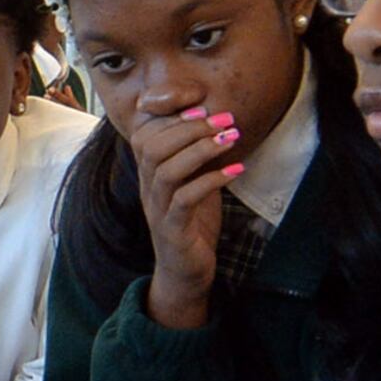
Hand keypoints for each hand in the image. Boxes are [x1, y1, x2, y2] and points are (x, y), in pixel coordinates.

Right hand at [130, 101, 243, 330]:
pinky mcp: (172, 230)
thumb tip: (216, 123)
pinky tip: (236, 169)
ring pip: (166, 170)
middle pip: (153, 147)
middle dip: (189, 127)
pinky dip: (211, 180)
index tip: (202, 107)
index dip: (170, 116)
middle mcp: (147, 188)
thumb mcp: (193, 183)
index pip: (144, 134)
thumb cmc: (192, 225)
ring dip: (201, 149)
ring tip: (231, 138)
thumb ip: (196, 157)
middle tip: (224, 119)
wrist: (184, 273)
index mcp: (149, 174)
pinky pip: (185, 199)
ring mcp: (157, 210)